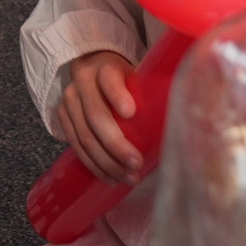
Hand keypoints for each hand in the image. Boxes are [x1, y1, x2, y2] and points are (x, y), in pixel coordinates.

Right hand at [56, 50, 143, 184]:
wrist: (92, 68)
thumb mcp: (137, 77)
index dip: (117, 95)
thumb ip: (149, 94)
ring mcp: (69, 99)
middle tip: (136, 163)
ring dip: (106, 161)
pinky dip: (94, 165)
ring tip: (128, 177)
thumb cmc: (125, 80)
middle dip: (116, 144)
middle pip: (95, 116)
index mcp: (105, 67)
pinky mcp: (62, 116)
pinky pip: (76, 145)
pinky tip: (110, 177)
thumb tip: (182, 125)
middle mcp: (83, 81)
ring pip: (84, 136)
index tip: (131, 113)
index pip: (109, 79)